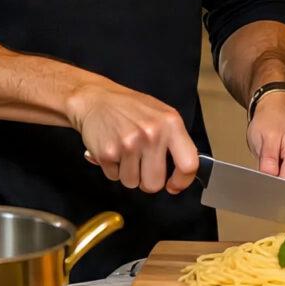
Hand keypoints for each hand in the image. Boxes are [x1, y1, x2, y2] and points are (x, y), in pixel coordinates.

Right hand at [69, 80, 198, 194]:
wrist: (96, 99)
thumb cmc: (130, 108)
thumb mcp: (161, 114)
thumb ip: (174, 140)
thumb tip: (182, 171)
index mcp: (171, 123)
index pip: (188, 164)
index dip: (182, 181)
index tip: (174, 185)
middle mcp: (152, 134)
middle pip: (155, 183)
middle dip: (147, 181)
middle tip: (142, 166)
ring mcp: (129, 144)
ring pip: (132, 183)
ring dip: (128, 173)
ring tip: (125, 152)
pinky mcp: (108, 153)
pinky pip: (114, 177)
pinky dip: (112, 168)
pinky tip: (113, 149)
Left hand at [246, 91, 284, 182]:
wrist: (278, 106)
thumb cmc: (270, 118)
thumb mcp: (262, 139)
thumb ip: (267, 163)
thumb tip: (269, 183)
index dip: (274, 187)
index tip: (263, 180)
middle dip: (277, 183)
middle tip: (266, 167)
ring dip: (281, 178)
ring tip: (274, 162)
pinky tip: (280, 163)